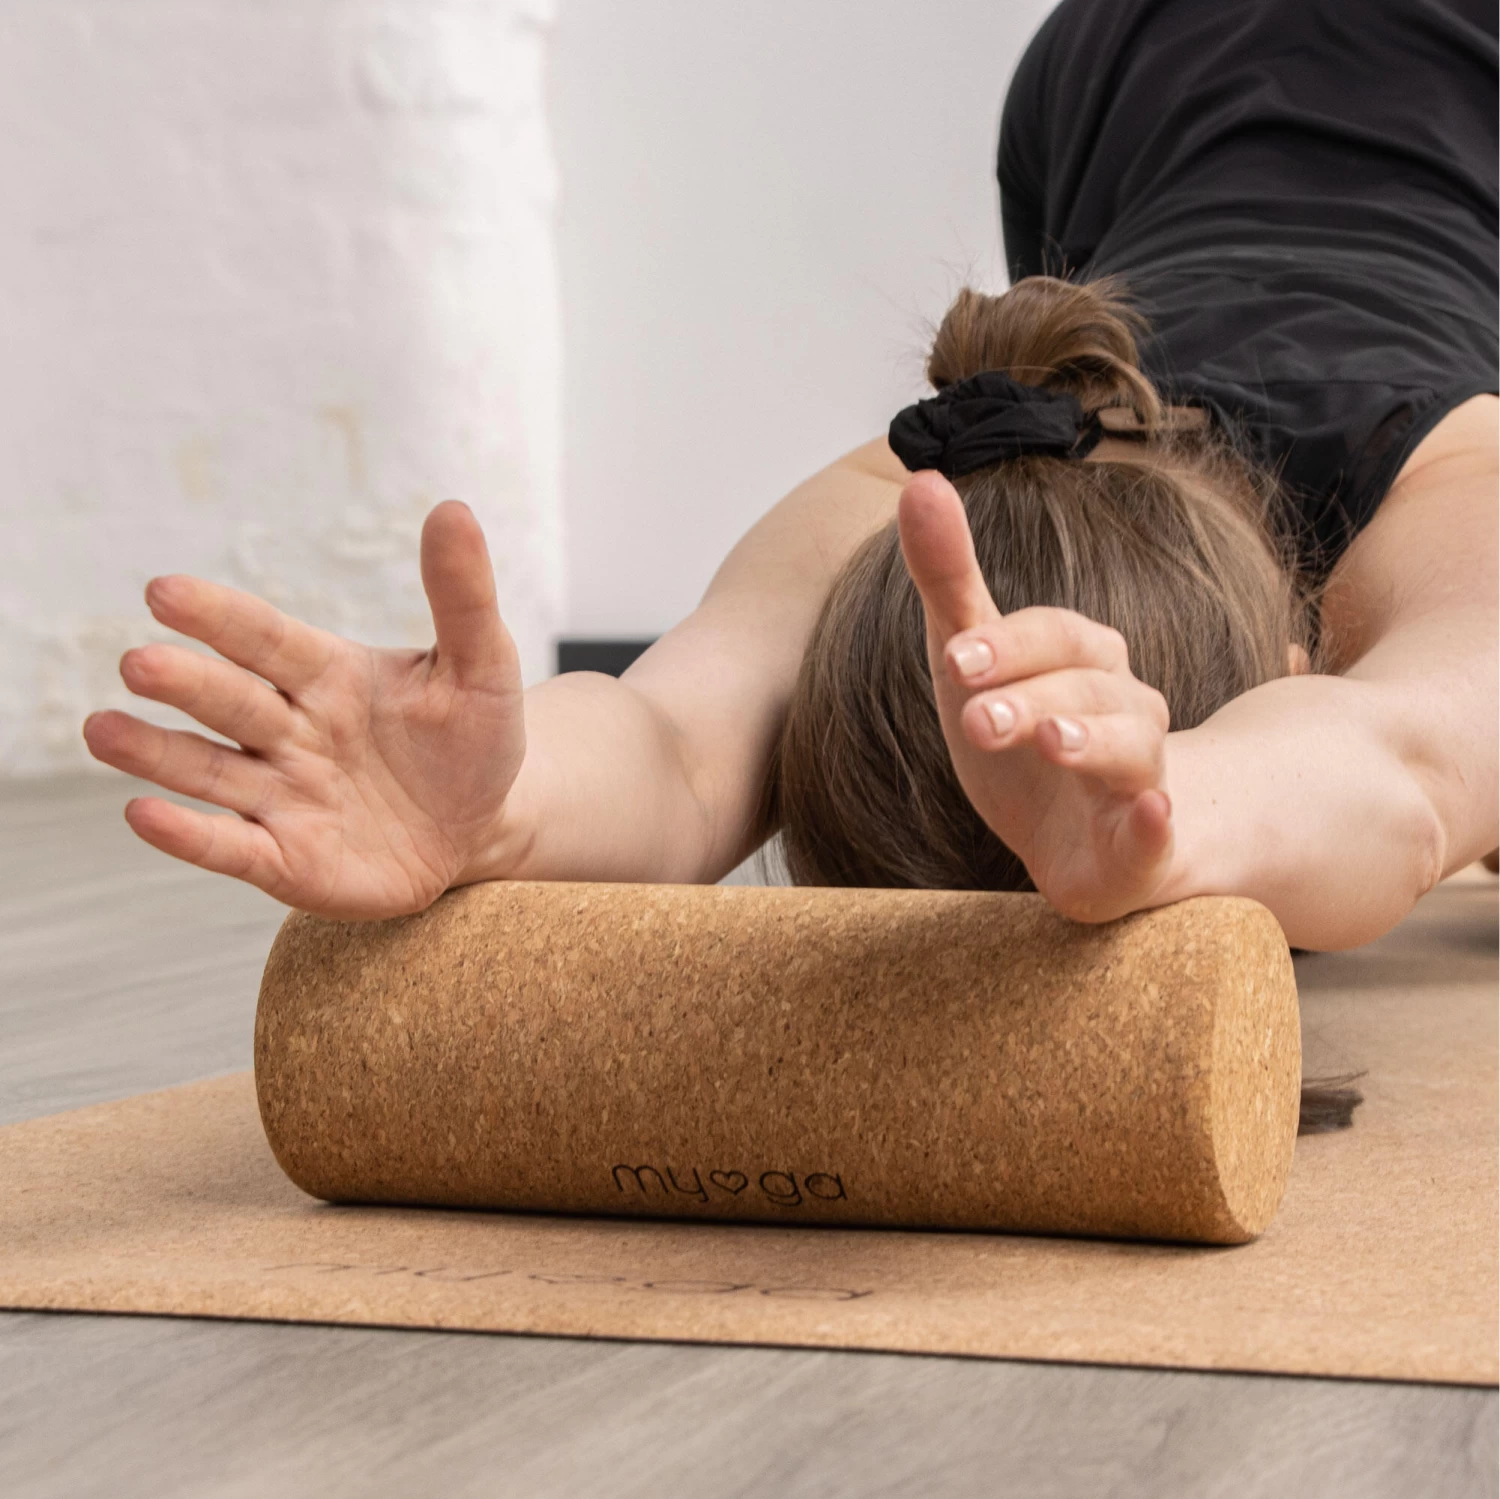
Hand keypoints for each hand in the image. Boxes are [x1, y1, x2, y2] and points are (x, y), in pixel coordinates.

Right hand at [83, 501, 525, 918]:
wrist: (482, 828)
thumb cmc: (474, 740)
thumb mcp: (483, 668)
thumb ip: (463, 597)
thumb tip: (455, 509)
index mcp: (328, 675)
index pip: (266, 639)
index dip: (220, 618)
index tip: (165, 592)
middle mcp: (291, 730)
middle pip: (231, 701)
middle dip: (186, 683)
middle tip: (141, 663)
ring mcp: (283, 795)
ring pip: (209, 772)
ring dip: (157, 754)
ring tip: (102, 731)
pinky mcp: (285, 859)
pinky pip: (230, 846)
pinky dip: (189, 835)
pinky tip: (143, 814)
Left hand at [897, 471, 1174, 921]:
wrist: (1076, 843)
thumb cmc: (1018, 741)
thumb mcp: (970, 661)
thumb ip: (949, 580)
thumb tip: (920, 481)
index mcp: (1086, 659)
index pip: (1052, 635)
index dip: (1006, 645)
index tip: (954, 661)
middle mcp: (1127, 706)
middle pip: (1085, 685)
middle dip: (1029, 696)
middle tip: (976, 720)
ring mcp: (1142, 776)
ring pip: (1131, 747)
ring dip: (1092, 739)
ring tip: (1054, 740)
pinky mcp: (1144, 844)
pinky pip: (1160, 831)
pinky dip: (1158, 820)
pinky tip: (1154, 812)